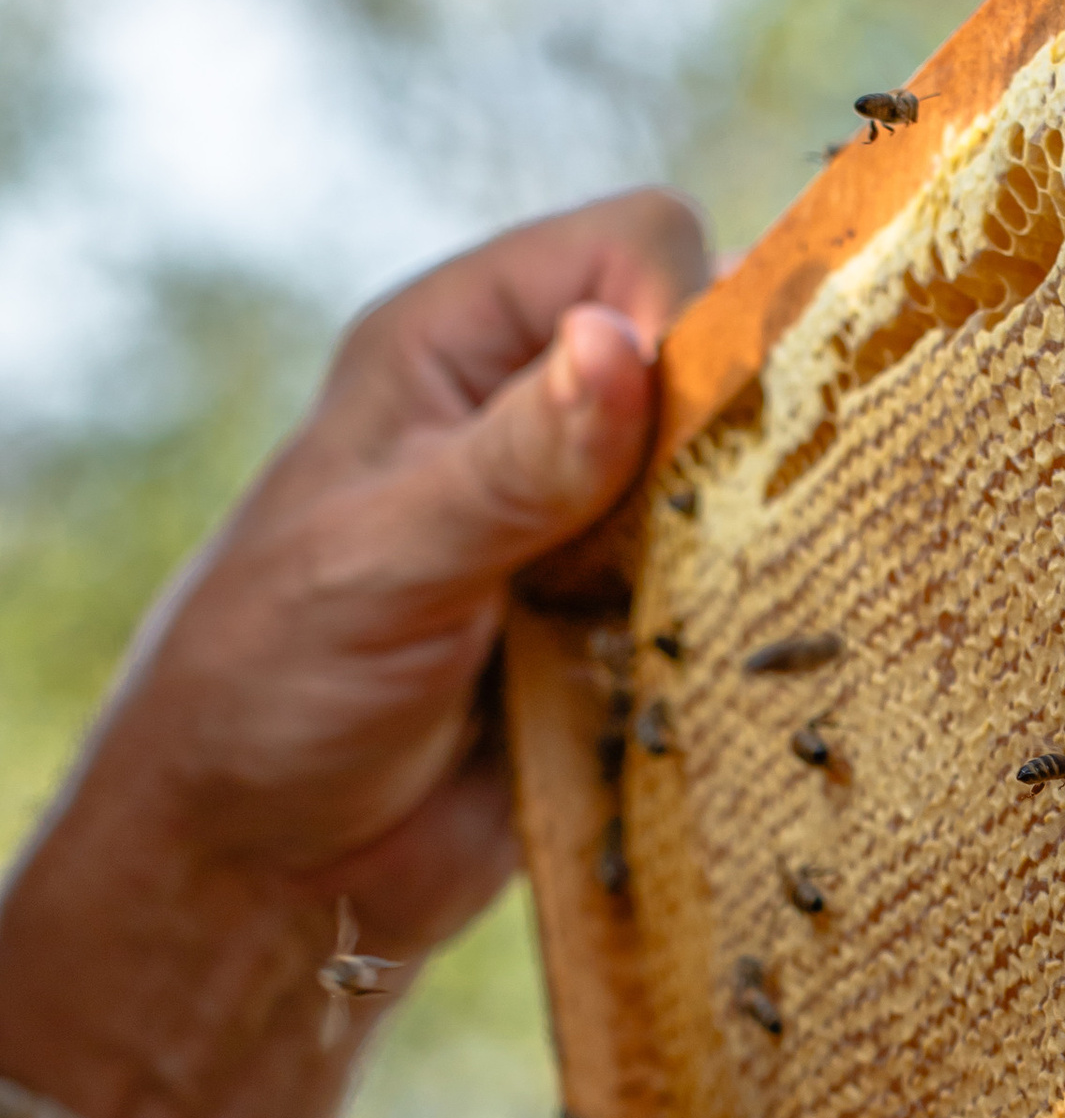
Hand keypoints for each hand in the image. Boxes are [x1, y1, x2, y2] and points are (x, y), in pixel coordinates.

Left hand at [0, 192, 706, 1117]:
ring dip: (742, 534)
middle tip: (709, 529)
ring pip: (740, 473)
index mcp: (458, 343)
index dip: (683, 310)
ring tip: (699, 608)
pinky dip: (744, 619)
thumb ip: (517, 460)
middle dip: (732, 428)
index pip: (633, 246)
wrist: (267, 872)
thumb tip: (621, 345)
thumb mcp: (387, 560)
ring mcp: (591, 519)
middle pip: (711, 351)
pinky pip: (737, 587)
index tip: (686, 425)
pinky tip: (714, 666)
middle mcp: (534, 411)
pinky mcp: (631, 622)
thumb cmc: (271, 689)